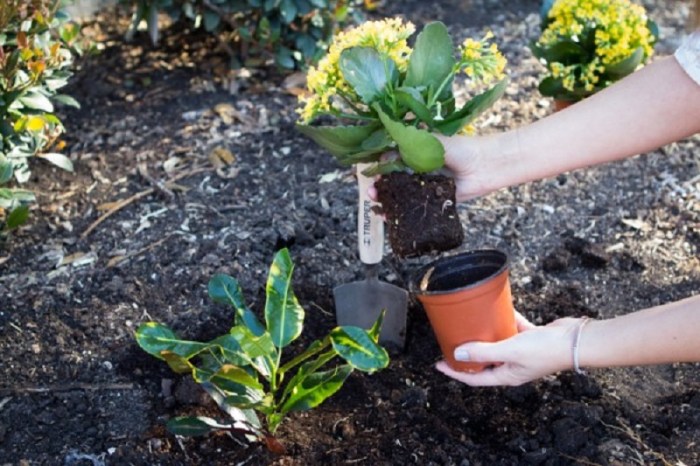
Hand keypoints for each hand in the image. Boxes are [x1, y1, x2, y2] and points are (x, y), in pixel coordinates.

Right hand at [367, 134, 502, 202]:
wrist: (485, 166)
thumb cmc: (460, 149)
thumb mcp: (432, 144)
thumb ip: (410, 150)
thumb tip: (385, 156)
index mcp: (416, 153)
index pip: (390, 161)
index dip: (379, 168)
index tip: (369, 174)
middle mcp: (418, 170)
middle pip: (393, 180)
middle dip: (380, 188)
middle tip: (371, 193)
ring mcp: (424, 187)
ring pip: (401, 196)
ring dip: (387, 202)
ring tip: (377, 206)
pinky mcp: (433, 201)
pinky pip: (415, 208)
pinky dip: (402, 213)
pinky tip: (390, 217)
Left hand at [435, 313, 585, 385]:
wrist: (576, 340)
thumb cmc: (546, 350)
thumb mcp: (510, 350)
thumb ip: (483, 351)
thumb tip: (458, 353)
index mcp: (507, 376)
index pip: (475, 377)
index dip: (456, 372)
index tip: (439, 364)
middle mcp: (513, 366)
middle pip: (484, 361)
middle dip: (467, 352)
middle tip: (452, 340)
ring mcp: (522, 352)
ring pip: (497, 343)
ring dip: (485, 334)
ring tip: (470, 323)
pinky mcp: (531, 338)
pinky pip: (512, 328)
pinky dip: (504, 320)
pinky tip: (497, 309)